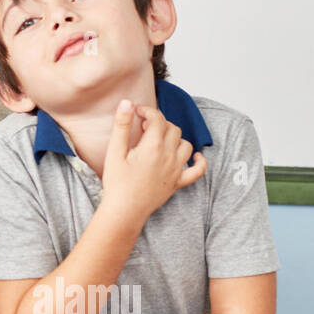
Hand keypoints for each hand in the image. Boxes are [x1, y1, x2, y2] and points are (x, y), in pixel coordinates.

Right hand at [100, 100, 205, 226]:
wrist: (124, 211)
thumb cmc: (117, 183)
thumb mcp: (114, 152)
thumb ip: (121, 126)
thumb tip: (127, 103)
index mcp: (152, 147)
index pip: (157, 118)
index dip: (147, 110)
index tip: (136, 111)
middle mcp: (168, 156)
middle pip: (172, 128)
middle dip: (158, 122)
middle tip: (143, 127)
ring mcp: (176, 170)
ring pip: (185, 144)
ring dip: (173, 137)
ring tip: (158, 139)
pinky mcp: (178, 182)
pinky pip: (198, 170)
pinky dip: (199, 161)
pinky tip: (193, 155)